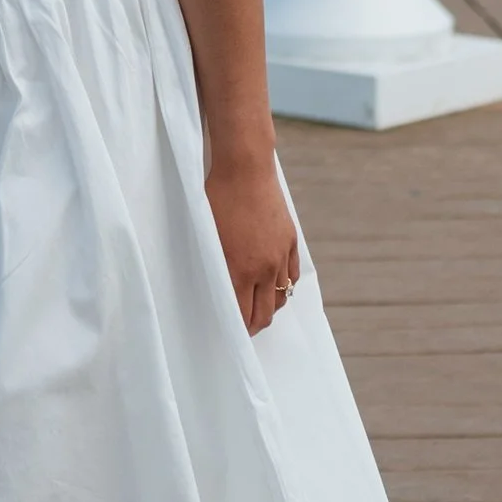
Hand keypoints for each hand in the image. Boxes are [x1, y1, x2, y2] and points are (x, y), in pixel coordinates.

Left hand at [206, 150, 299, 336]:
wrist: (245, 168)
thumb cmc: (218, 197)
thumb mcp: (208, 235)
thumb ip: (215, 266)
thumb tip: (217, 289)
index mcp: (241, 269)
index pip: (244, 314)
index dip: (238, 329)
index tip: (231, 334)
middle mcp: (265, 267)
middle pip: (266, 312)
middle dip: (255, 325)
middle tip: (244, 328)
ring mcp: (281, 254)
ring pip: (282, 296)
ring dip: (271, 307)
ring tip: (258, 309)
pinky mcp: (290, 240)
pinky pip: (293, 275)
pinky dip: (285, 286)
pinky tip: (275, 287)